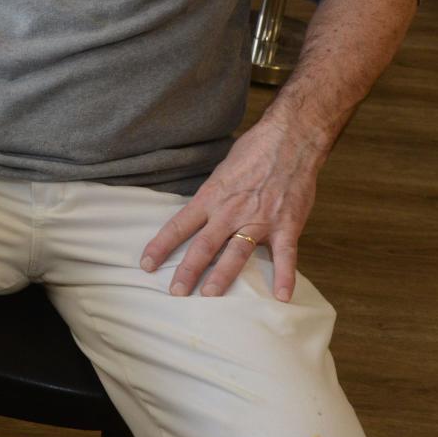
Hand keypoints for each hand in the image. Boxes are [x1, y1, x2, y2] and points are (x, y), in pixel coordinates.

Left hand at [139, 116, 327, 301]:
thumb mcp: (222, 173)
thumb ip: (214, 198)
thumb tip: (202, 217)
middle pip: (203, 246)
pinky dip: (285, 276)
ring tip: (209, 295)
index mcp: (212, 197)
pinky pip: (286, 255)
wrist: (290, 139)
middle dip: (187, 270)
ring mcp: (259, 220)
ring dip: (222, 276)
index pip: (179, 225)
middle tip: (175, 292)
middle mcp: (231, 211)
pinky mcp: (287, 225)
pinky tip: (280, 297)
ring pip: (236, 253)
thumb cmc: (254, 152)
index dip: (161, 246)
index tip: (146, 264)